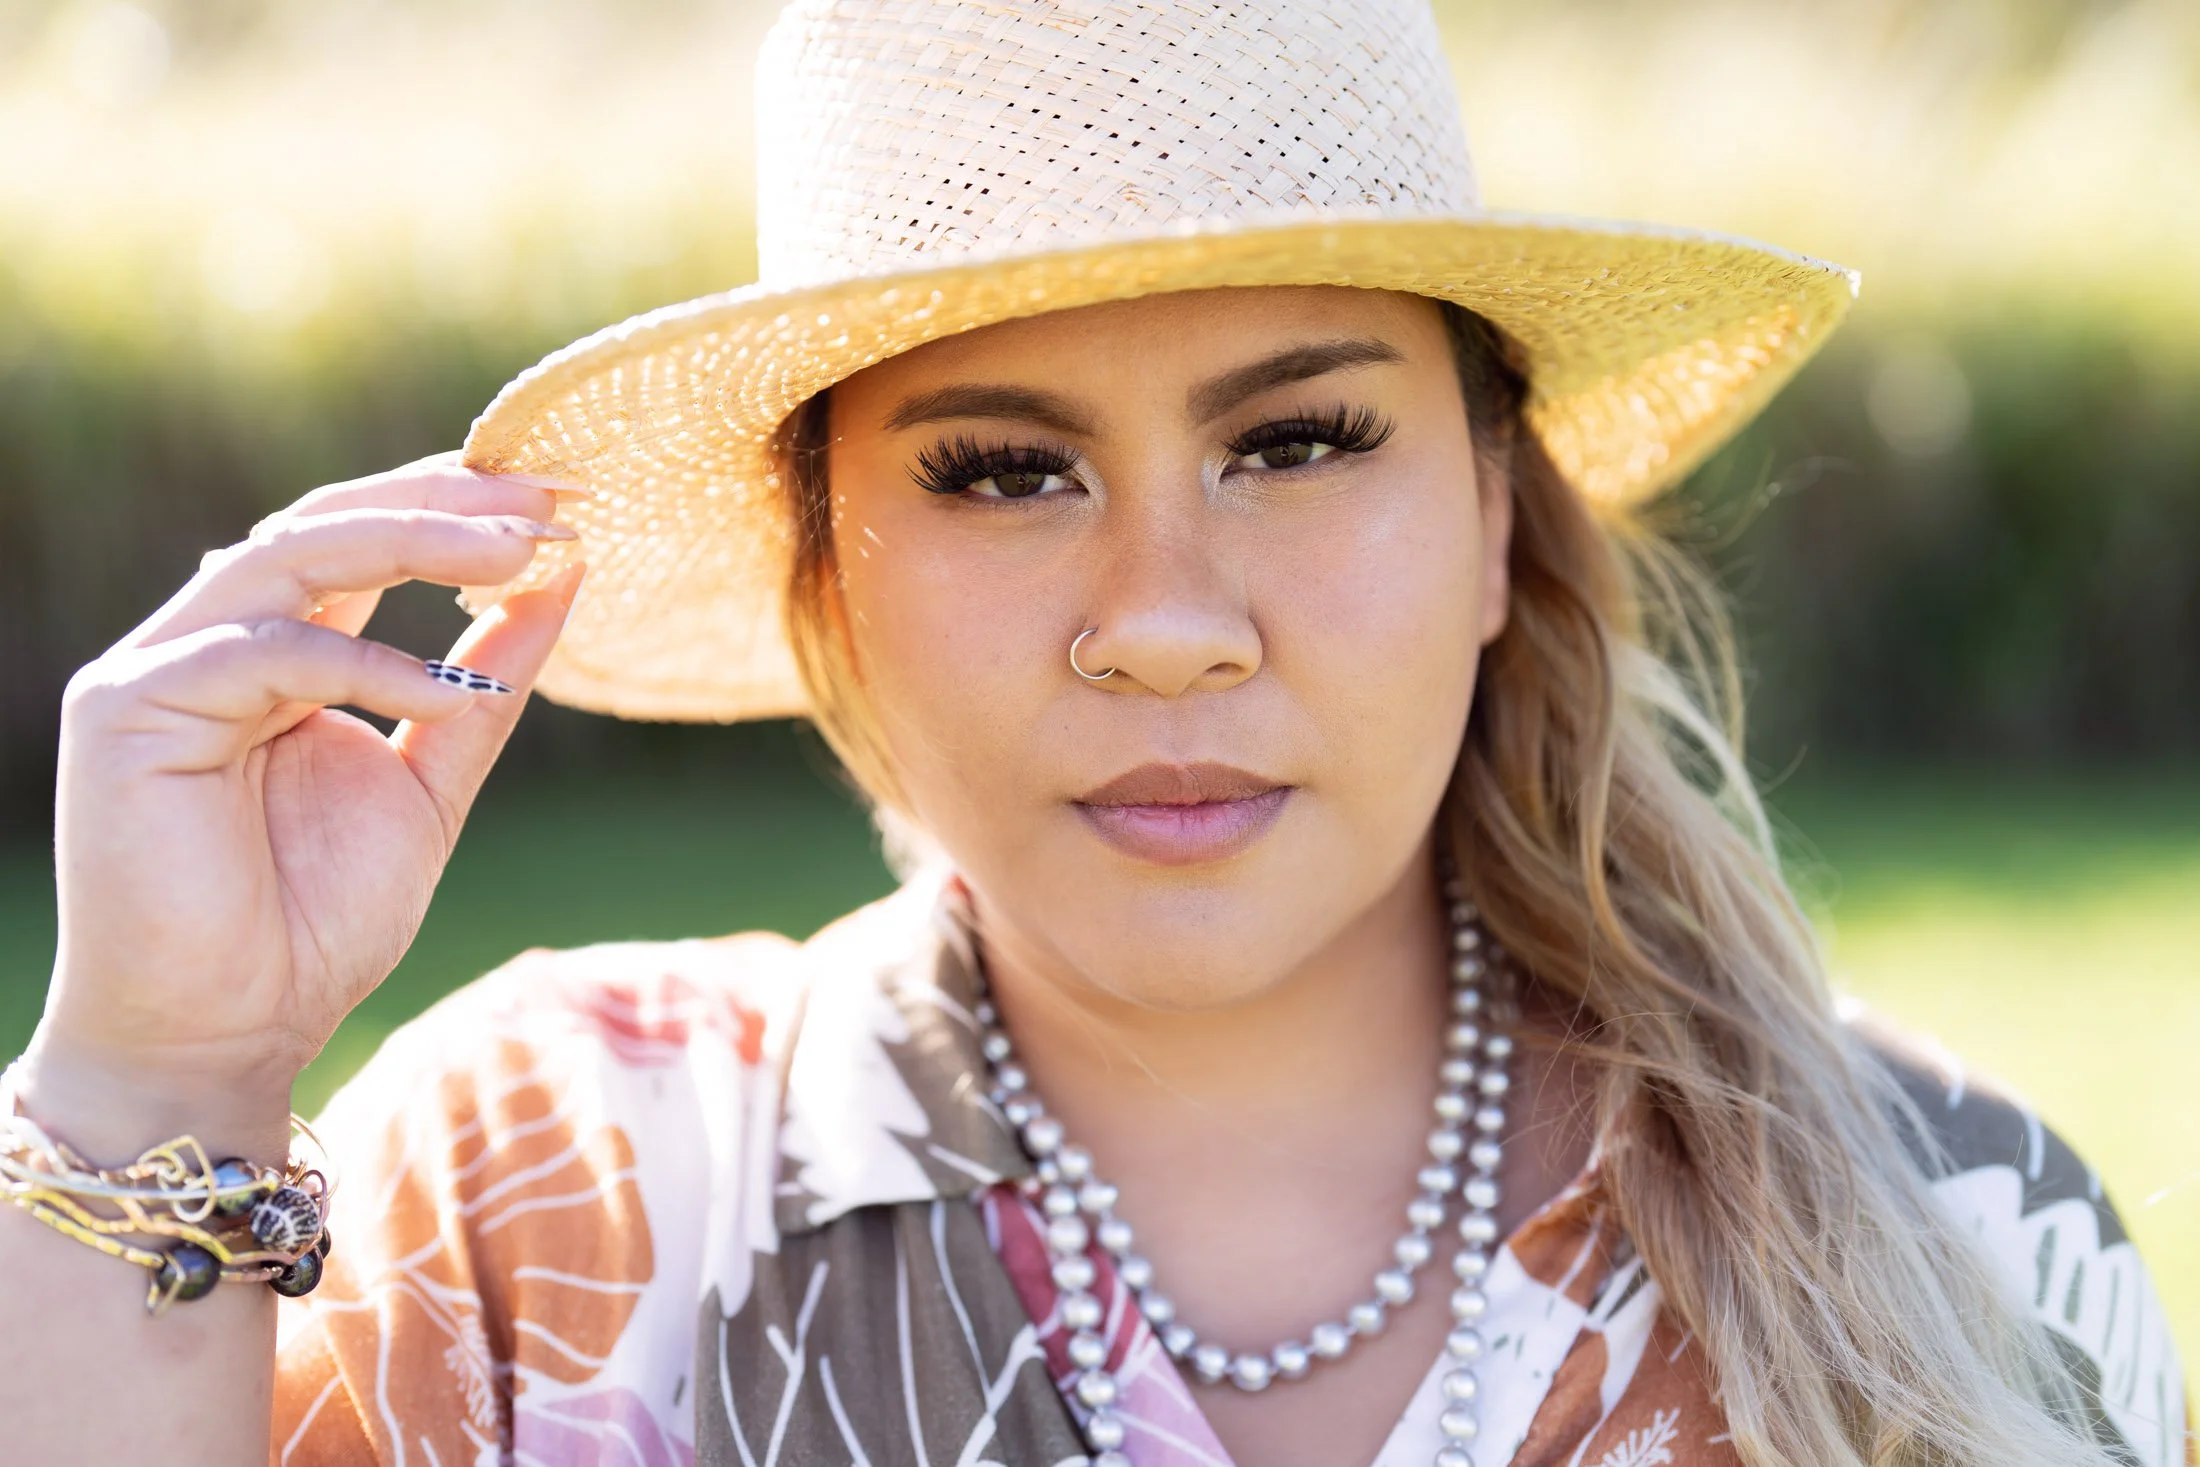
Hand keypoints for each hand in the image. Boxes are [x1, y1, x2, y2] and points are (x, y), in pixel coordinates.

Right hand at [21, 451, 585, 1148]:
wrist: (227, 1036)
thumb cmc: (314, 922)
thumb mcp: (431, 782)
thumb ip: (485, 684)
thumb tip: (561, 577)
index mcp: (274, 651)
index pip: (359, 539)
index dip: (455, 504)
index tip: (562, 495)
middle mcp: (208, 643)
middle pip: (322, 522)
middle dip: (442, 500)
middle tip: (548, 496)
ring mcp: (156, 670)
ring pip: (284, 555)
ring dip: (412, 542)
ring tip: (520, 553)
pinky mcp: (124, 712)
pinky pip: (260, 652)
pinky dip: (364, 663)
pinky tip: (448, 689)